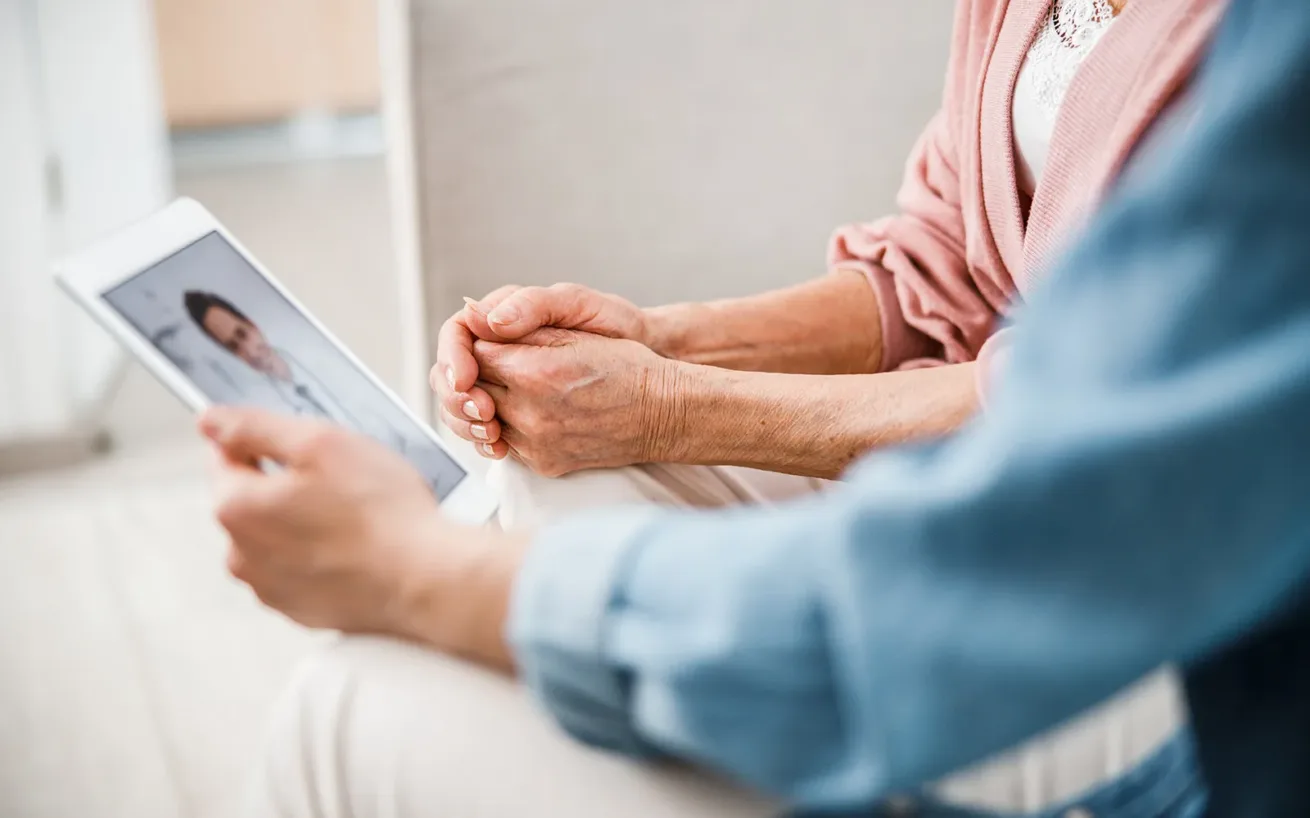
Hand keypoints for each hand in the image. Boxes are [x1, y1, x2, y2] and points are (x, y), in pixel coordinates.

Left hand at [199, 407, 524, 669]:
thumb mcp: (320, 442)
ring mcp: (270, 589)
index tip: (304, 444)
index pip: (225, 454)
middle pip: (253, 498)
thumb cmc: (381, 512)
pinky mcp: (301, 611)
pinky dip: (322, 556)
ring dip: (304, 521)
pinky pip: (301, 569)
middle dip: (288, 483)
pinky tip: (359, 547)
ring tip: (356, 516)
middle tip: (343, 478)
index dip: (265, 439)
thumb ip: (255, 427)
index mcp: (236, 507)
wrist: (425, 581)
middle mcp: (241, 555)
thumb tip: (211, 421)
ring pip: (277, 536)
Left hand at [431, 284, 651, 457]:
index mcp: (534, 373)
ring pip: (484, 420)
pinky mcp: (542, 463)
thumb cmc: (626, 366)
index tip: (495, 339)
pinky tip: (529, 411)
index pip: (475, 354)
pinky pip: (507, 443)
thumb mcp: (576, 333)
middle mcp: (529, 413)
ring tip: (515, 386)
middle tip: (501, 362)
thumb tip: (474, 318)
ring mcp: (535, 444)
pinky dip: (510, 425)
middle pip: (473, 389)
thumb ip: (521, 328)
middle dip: (479, 373)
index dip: (481, 343)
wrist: (662, 414)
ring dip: (491, 401)